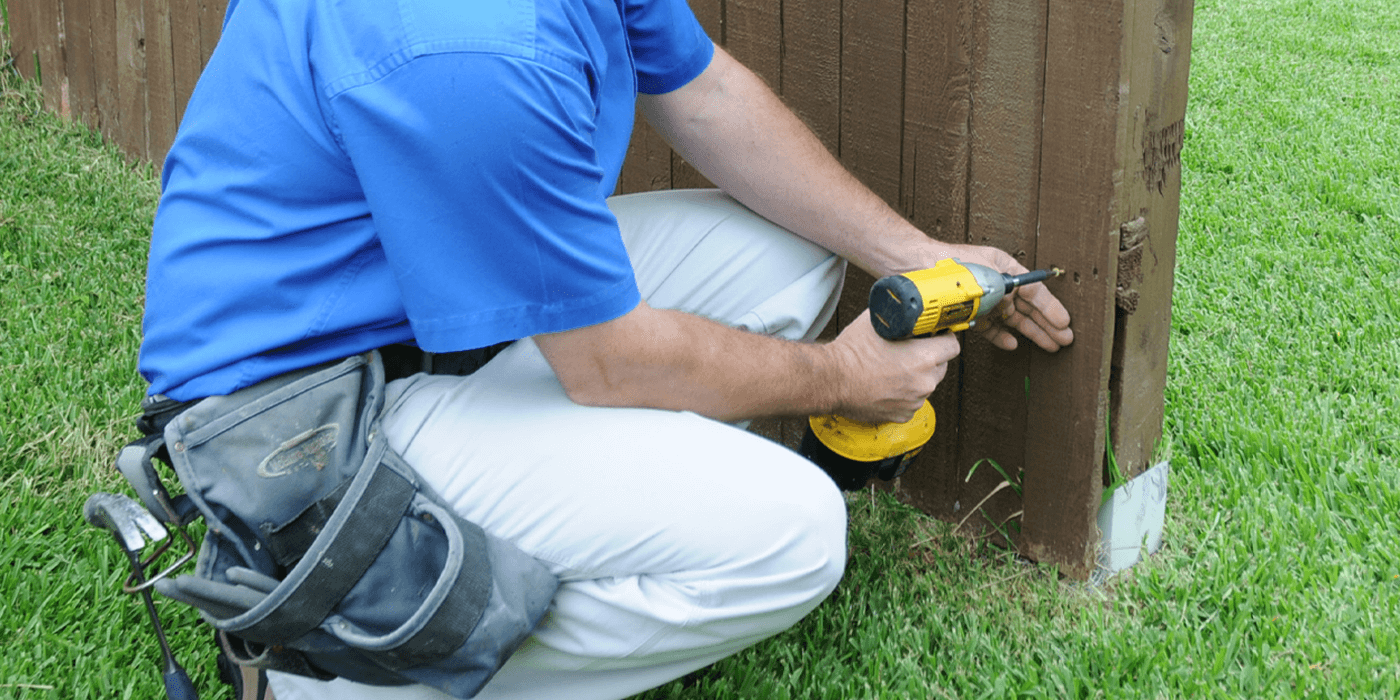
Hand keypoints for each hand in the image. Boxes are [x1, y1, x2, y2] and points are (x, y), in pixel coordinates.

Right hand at [827, 310, 960, 423]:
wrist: (831, 380)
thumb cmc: (851, 353)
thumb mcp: (877, 321)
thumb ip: (898, 315)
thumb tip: (904, 307)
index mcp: (924, 358)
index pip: (953, 346)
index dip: (943, 338)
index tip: (934, 336)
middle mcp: (924, 382)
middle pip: (941, 367)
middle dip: (930, 358)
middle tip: (911, 351)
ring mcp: (914, 401)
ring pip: (926, 385)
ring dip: (916, 377)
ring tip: (894, 369)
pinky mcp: (903, 415)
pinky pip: (912, 401)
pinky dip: (904, 394)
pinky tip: (887, 385)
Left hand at [940, 243, 1073, 352]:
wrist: (918, 269)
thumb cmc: (953, 263)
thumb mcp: (987, 270)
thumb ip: (1006, 287)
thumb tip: (1016, 306)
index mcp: (1006, 269)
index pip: (1035, 292)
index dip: (1052, 309)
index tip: (1065, 323)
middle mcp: (998, 286)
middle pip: (1029, 308)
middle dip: (1049, 325)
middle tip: (1065, 340)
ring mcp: (986, 300)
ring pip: (1014, 320)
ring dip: (1033, 333)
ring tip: (1051, 346)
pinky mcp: (970, 314)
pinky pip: (991, 328)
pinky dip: (1002, 337)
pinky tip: (1014, 344)